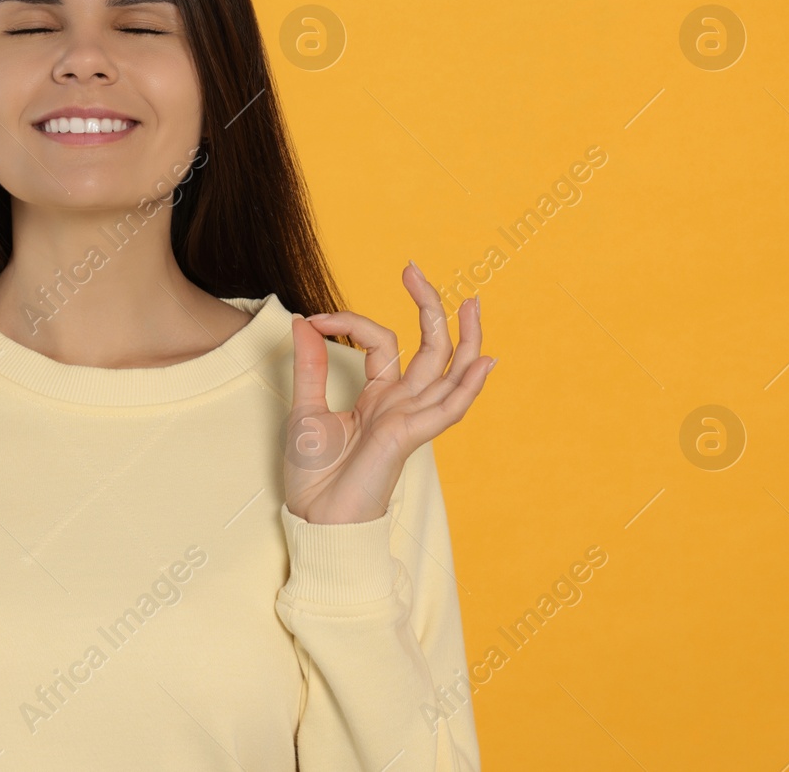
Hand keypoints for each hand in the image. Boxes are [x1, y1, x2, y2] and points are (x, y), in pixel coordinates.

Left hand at [284, 262, 494, 524]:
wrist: (313, 518)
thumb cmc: (313, 475)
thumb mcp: (305, 408)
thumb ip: (310, 365)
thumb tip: (304, 320)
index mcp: (379, 397)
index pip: (382, 342)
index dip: (351, 321)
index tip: (315, 317)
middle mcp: (400, 405)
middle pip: (431, 350)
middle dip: (429, 308)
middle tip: (414, 270)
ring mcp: (408, 420)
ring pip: (449, 374)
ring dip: (464, 338)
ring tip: (473, 302)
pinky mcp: (406, 438)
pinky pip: (445, 411)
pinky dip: (466, 387)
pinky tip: (483, 362)